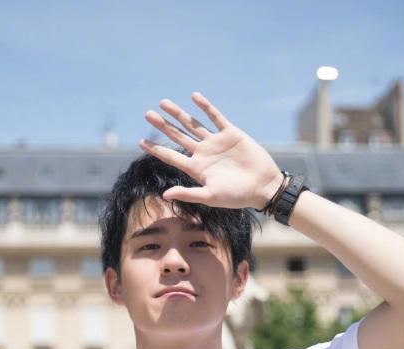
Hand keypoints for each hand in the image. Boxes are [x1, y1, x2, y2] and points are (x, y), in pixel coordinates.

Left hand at [139, 91, 283, 212]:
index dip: (156, 149)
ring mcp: (216, 142)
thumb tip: (164, 194)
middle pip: (178, 136)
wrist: (262, 186)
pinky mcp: (230, 133)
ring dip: (179, 114)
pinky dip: (205, 107)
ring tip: (164, 103)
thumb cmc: (237, 196)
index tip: (141, 141)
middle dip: (162, 126)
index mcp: (196, 169)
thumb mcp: (210, 196)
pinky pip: (215, 117)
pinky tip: (194, 97)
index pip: (171, 156)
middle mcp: (203, 153)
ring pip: (193, 124)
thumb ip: (188, 193)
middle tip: (147, 114)